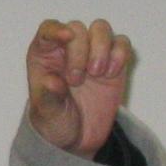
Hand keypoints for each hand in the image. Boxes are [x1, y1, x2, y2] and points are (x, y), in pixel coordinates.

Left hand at [26, 18, 132, 157]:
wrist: (77, 137)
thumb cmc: (55, 119)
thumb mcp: (47, 113)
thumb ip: (49, 97)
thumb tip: (51, 81)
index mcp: (44, 55)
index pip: (48, 29)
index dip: (56, 29)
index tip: (67, 37)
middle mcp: (67, 49)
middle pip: (77, 28)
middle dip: (80, 51)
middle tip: (77, 80)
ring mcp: (92, 53)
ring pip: (100, 29)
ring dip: (101, 47)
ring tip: (97, 74)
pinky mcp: (113, 61)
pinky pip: (122, 43)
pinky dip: (120, 54)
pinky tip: (112, 73)